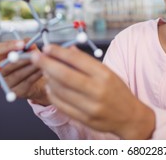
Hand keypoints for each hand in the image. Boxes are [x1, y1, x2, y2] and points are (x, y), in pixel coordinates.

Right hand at [0, 39, 49, 105]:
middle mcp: (1, 70)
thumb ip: (28, 46)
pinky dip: (35, 75)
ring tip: (42, 62)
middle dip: (22, 59)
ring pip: (17, 74)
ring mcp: (7, 82)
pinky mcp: (16, 91)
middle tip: (34, 55)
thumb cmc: (32, 62)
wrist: (39, 81)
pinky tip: (43, 70)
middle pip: (7, 65)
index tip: (22, 44)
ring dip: (30, 67)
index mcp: (1, 57)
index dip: (9, 46)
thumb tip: (29, 44)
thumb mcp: (30, 51)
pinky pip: (26, 82)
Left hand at [31, 44, 154, 138]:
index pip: (77, 60)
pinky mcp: (84, 118)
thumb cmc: (118, 91)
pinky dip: (53, 94)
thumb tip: (68, 50)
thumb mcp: (107, 72)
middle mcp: (98, 90)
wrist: (130, 117)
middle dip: (46, 64)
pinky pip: (62, 105)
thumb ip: (87, 62)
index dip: (59, 53)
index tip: (47, 47)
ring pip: (61, 90)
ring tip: (44, 71)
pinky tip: (51, 86)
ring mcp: (90, 106)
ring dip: (48, 79)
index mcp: (104, 74)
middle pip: (65, 75)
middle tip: (35, 57)